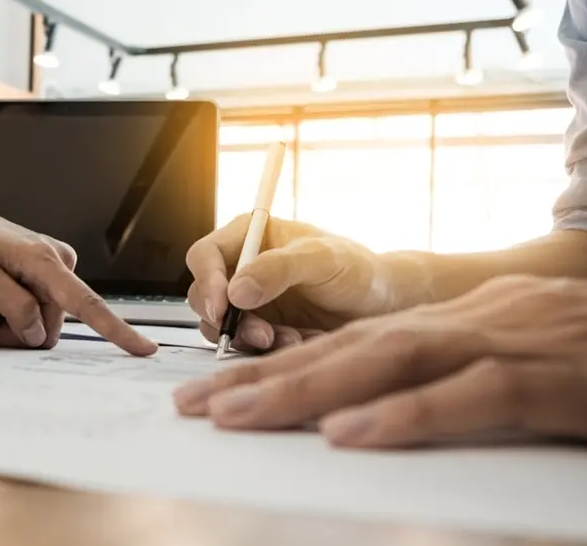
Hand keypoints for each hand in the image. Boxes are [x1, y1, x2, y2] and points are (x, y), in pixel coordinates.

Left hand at [0, 197, 156, 356]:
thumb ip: (12, 305)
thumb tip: (37, 331)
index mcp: (44, 262)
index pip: (87, 303)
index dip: (116, 330)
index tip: (143, 348)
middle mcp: (55, 265)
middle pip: (43, 325)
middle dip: (4, 331)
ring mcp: (48, 273)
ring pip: (30, 323)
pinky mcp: (38, 280)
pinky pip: (23, 313)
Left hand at [173, 275, 586, 449]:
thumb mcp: (518, 363)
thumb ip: (453, 384)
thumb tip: (377, 417)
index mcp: (456, 323)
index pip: (349, 344)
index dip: (278, 369)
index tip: (216, 395)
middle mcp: (467, 323)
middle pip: (348, 348)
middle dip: (266, 378)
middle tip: (196, 407)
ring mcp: (507, 343)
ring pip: (389, 361)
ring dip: (308, 391)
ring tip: (240, 416)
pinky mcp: (551, 379)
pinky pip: (470, 396)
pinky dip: (407, 415)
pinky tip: (350, 436)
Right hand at [186, 215, 427, 352]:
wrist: (382, 306)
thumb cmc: (358, 270)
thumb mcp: (321, 259)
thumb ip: (277, 269)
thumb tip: (236, 290)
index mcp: (249, 236)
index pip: (205, 256)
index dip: (208, 281)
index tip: (224, 306)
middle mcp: (241, 267)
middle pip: (204, 295)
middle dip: (227, 319)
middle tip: (260, 334)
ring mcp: (248, 301)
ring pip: (220, 325)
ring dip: (248, 338)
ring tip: (286, 340)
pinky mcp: (260, 328)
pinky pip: (244, 345)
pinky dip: (265, 350)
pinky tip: (295, 343)